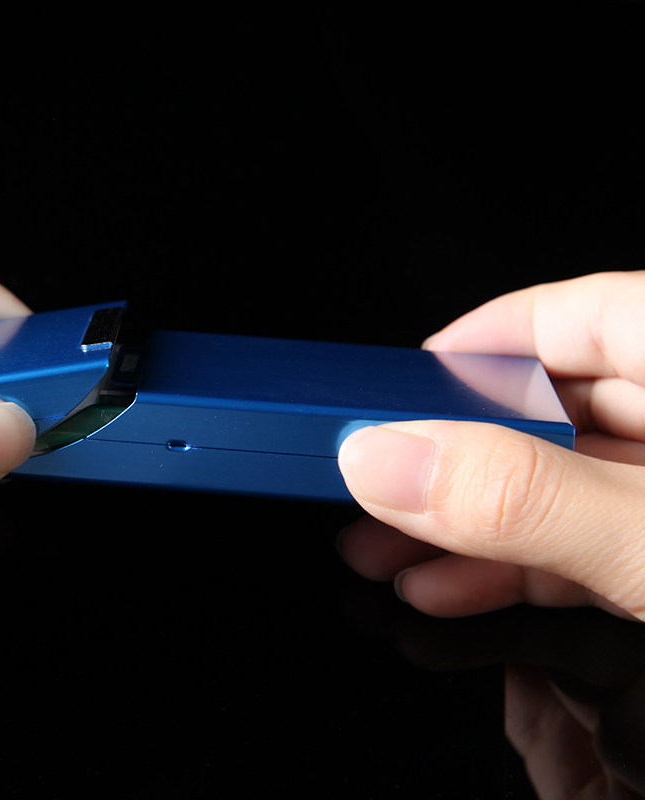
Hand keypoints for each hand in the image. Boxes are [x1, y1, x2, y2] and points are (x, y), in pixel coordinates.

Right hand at [337, 271, 644, 620]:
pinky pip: (585, 543)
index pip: (579, 314)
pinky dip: (517, 567)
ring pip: (560, 486)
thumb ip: (525, 497)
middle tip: (374, 480)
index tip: (404, 382)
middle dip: (450, 457)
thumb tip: (391, 461)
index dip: (481, 341)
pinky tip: (449, 584)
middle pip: (553, 410)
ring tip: (386, 548)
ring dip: (466, 523)